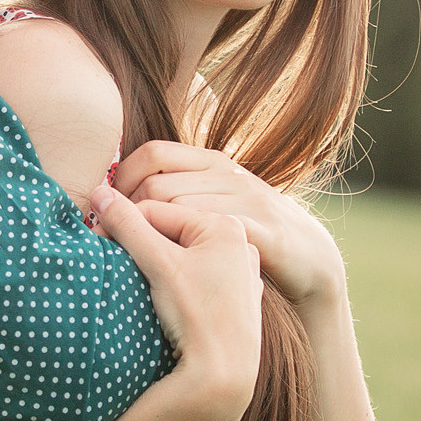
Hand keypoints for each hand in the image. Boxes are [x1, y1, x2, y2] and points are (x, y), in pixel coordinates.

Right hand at [91, 186, 262, 420]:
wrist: (225, 376)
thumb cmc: (196, 315)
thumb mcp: (158, 264)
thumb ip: (128, 225)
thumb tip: (99, 192)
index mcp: (223, 225)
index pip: (156, 211)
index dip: (122, 225)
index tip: (97, 243)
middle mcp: (239, 243)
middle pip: (171, 233)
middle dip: (141, 246)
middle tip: (115, 265)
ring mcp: (241, 274)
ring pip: (184, 258)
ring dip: (158, 266)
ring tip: (140, 286)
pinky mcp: (238, 301)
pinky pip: (199, 281)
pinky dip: (179, 287)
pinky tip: (169, 304)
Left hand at [113, 141, 345, 307]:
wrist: (311, 256)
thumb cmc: (253, 229)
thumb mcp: (218, 197)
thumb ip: (181, 187)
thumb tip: (121, 188)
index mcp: (213, 161)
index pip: (153, 153)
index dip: (122, 178)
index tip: (109, 208)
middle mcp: (228, 174)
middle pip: (157, 186)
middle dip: (128, 213)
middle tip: (110, 240)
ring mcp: (246, 200)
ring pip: (178, 211)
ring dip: (148, 236)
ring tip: (131, 257)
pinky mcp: (261, 230)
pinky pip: (210, 234)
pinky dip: (183, 250)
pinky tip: (172, 267)